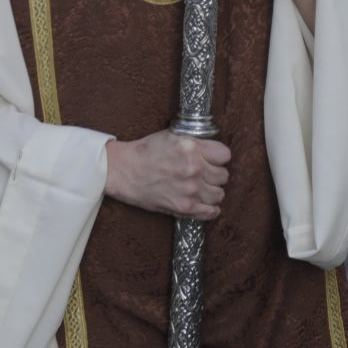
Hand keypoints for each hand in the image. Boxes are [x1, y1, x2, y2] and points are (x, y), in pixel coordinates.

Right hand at [105, 129, 231, 220]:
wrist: (123, 170)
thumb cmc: (144, 152)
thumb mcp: (172, 136)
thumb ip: (194, 143)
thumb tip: (211, 151)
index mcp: (191, 147)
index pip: (225, 155)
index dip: (219, 159)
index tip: (214, 162)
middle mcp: (194, 167)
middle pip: (223, 176)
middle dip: (215, 176)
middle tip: (206, 177)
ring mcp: (190, 189)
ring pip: (219, 194)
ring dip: (212, 193)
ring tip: (203, 190)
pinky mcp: (184, 206)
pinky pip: (210, 211)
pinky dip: (211, 210)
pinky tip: (206, 205)